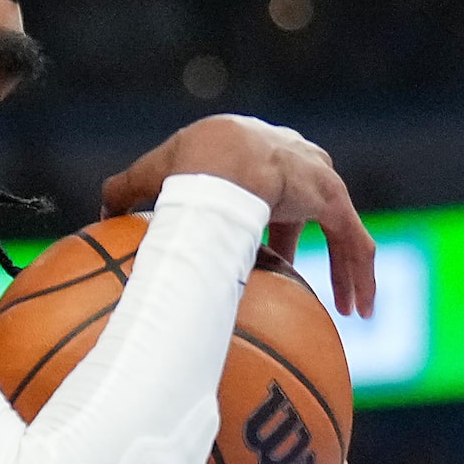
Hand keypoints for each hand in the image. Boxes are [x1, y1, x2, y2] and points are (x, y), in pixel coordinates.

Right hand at [102, 114, 374, 316]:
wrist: (218, 159)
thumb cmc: (179, 166)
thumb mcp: (143, 179)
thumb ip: (124, 194)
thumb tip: (102, 213)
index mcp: (253, 154)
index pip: (264, 186)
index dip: (262, 216)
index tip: (258, 245)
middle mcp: (294, 162)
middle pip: (306, 204)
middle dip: (302, 233)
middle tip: (294, 268)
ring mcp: (318, 181)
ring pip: (341, 229)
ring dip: (346, 268)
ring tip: (349, 305)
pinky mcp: (333, 200)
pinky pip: (355, 244)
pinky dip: (358, 276)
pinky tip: (360, 309)